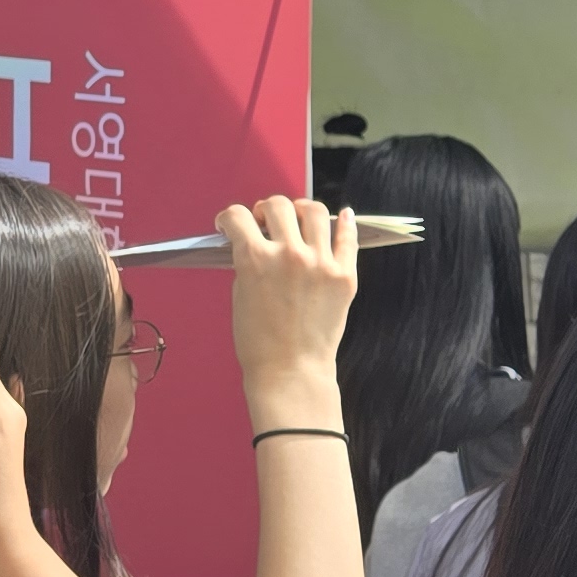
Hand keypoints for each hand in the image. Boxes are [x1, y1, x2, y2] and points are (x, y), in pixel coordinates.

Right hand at [222, 195, 357, 414]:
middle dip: (265, 210)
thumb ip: (249, 261)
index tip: (230, 225)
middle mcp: (289, 254)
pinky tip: (342, 216)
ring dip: (301, 211)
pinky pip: (349, 238)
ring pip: (314, 212)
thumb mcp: (240, 293)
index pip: (237, 217)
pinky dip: (345, 222)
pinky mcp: (345, 276)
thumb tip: (257, 242)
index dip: (228, 218)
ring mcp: (321, 263)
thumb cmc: (259, 341)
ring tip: (298, 219)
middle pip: (277, 206)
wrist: (291, 370)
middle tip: (264, 222)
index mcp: (255, 259)